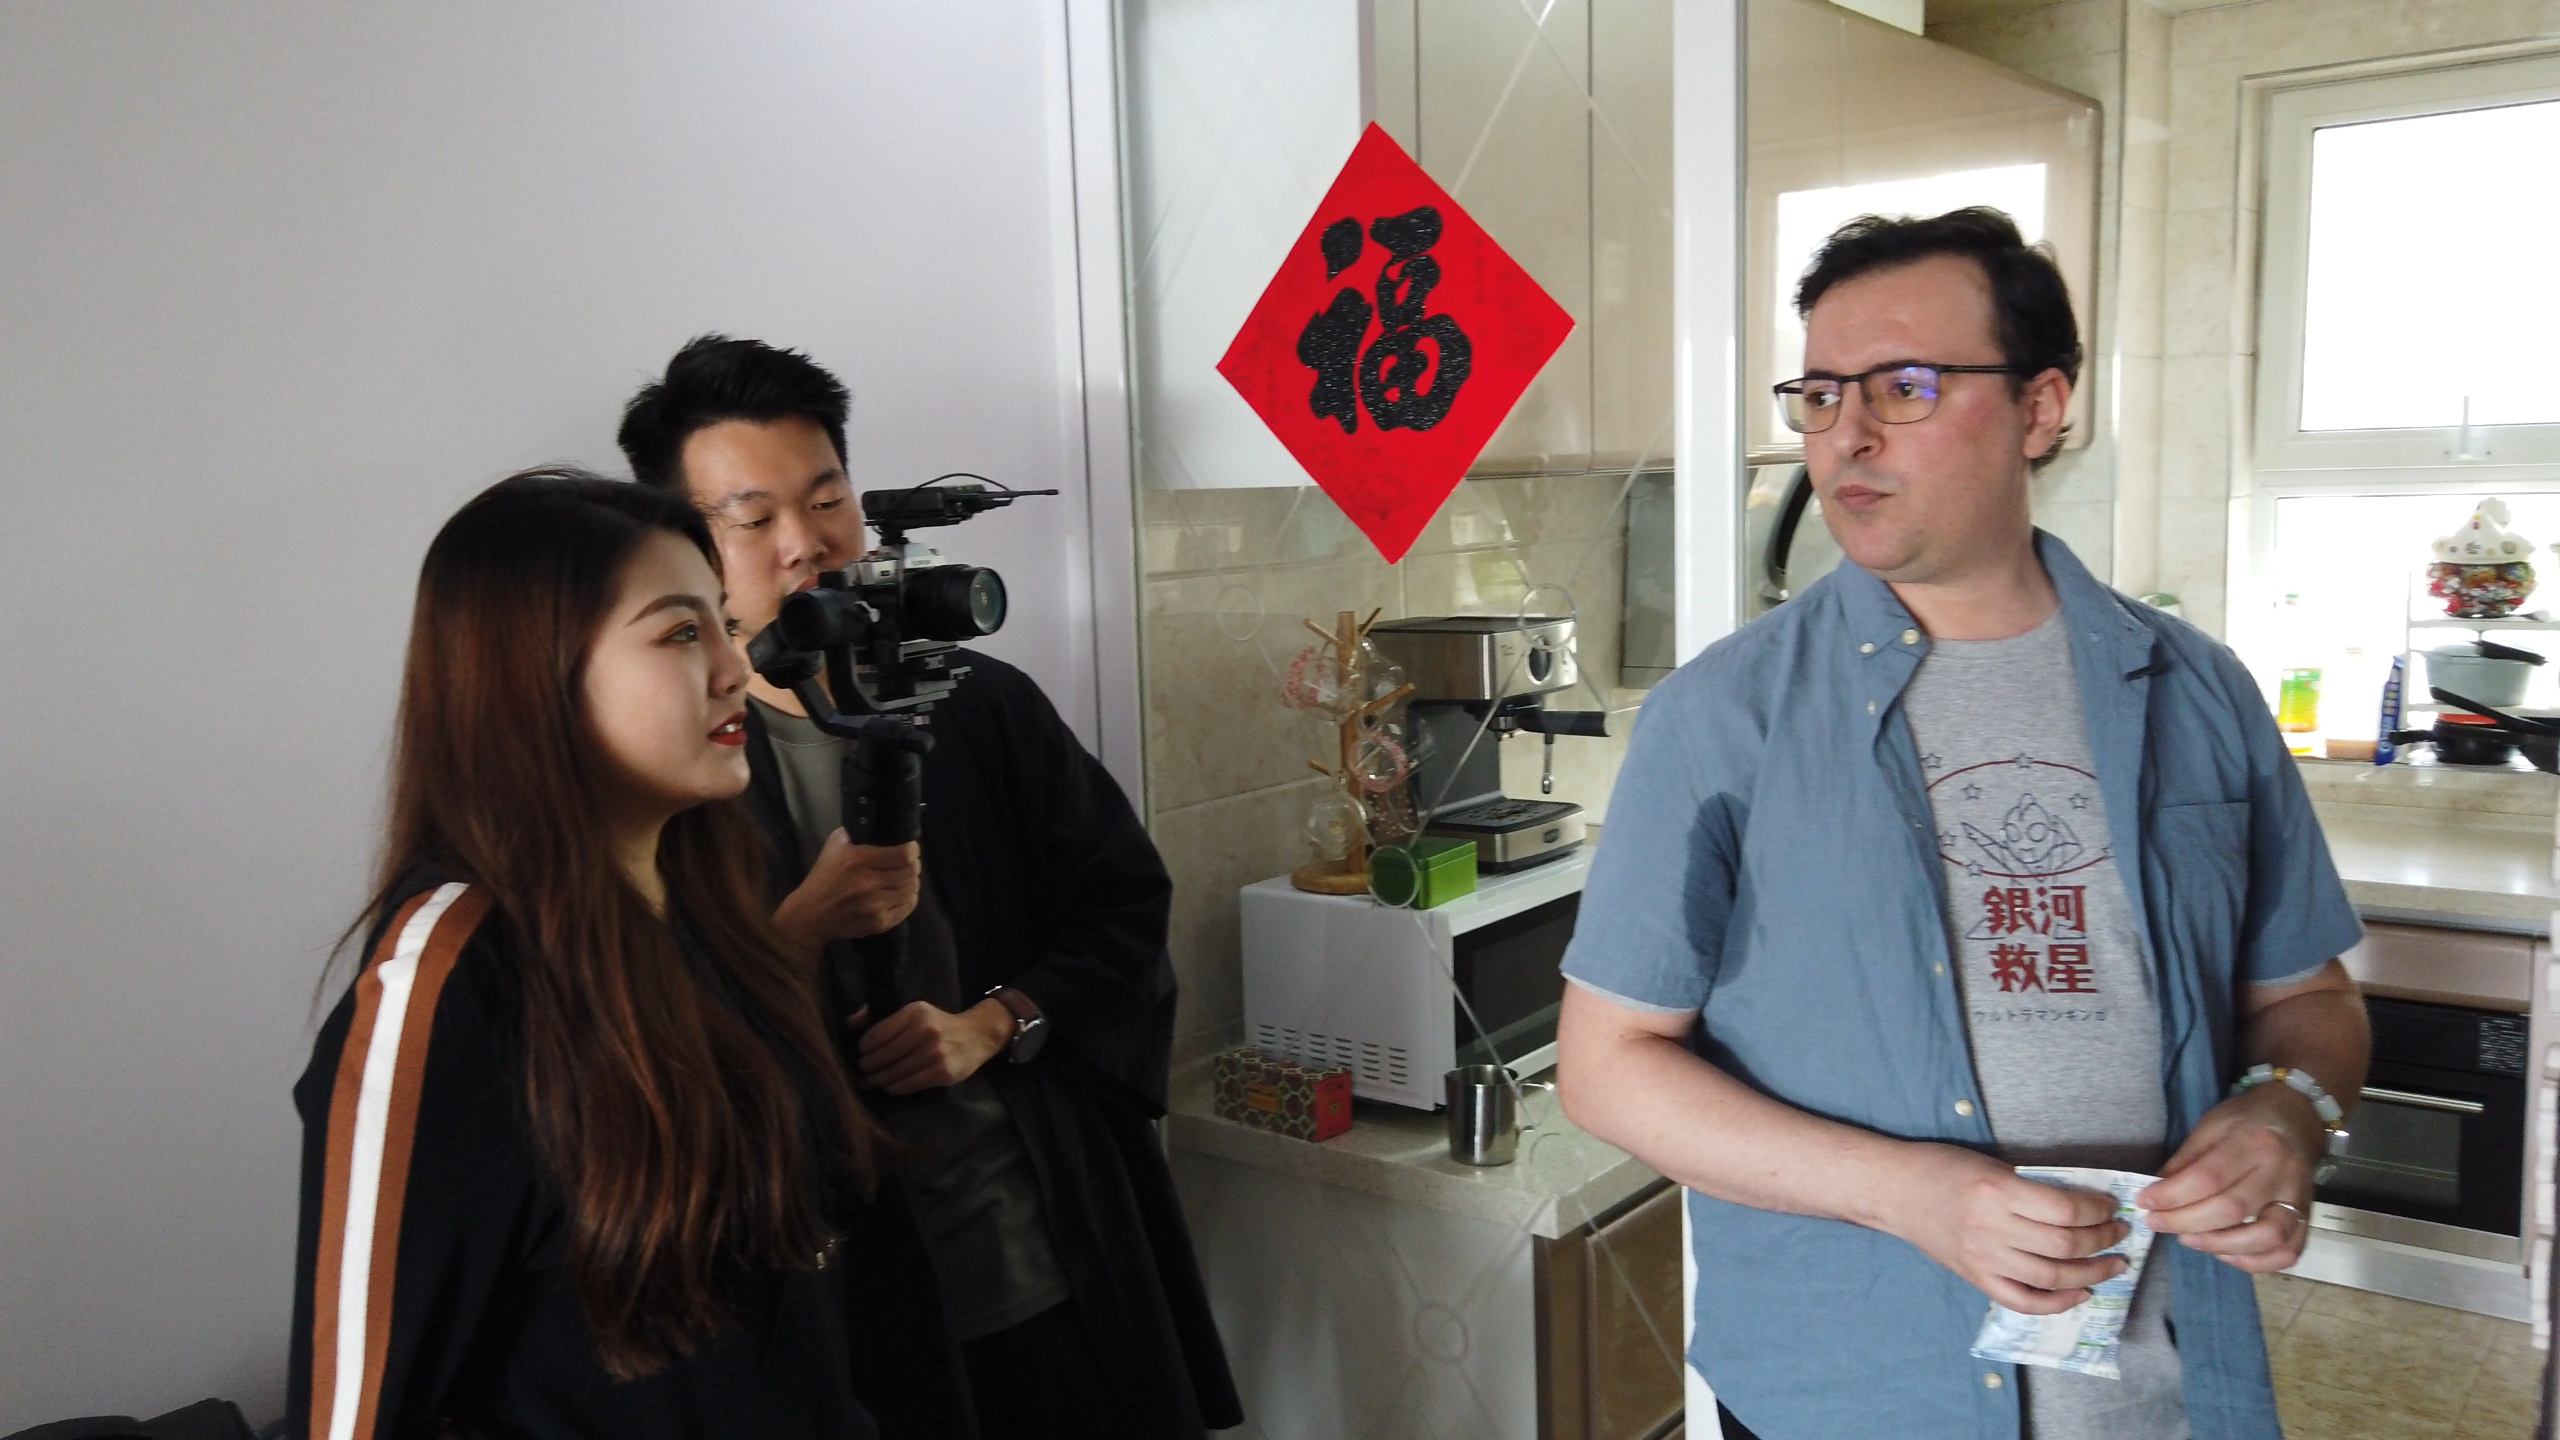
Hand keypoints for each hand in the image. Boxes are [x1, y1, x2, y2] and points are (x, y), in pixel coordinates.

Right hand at [773, 834, 919, 953]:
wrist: (811, 914)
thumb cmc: (823, 877)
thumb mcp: (833, 847)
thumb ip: (855, 833)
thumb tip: (879, 824)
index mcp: (858, 861)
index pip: (902, 854)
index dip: (912, 850)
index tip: (912, 848)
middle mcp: (868, 884)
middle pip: (910, 872)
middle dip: (913, 865)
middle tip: (909, 864)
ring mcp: (874, 906)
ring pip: (911, 890)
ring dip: (912, 882)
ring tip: (905, 878)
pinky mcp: (879, 923)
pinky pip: (907, 909)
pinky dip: (908, 899)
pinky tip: (902, 894)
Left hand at [853, 998, 1013, 1094]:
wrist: (977, 1035)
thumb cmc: (939, 1024)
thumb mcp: (915, 1012)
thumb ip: (882, 1016)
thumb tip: (851, 1022)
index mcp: (915, 1013)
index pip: (876, 1035)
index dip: (864, 1047)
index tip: (863, 1052)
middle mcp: (925, 1031)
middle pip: (882, 1057)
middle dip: (868, 1067)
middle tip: (863, 1071)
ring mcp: (935, 1054)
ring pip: (894, 1073)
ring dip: (878, 1080)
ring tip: (872, 1081)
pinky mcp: (943, 1073)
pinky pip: (909, 1085)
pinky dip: (895, 1088)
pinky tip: (890, 1086)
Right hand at [1883, 1143, 2129, 1313]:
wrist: (1894, 1191)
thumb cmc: (1942, 1168)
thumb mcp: (1991, 1165)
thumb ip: (2031, 1186)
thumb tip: (2082, 1205)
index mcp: (1998, 1190)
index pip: (2065, 1209)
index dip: (2098, 1210)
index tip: (2111, 1206)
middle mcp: (1992, 1228)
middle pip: (2065, 1245)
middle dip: (2103, 1241)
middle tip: (2119, 1233)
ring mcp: (1983, 1258)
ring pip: (2051, 1277)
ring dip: (2092, 1273)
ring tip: (2112, 1264)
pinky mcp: (1976, 1277)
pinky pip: (2023, 1301)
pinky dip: (2057, 1303)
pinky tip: (2079, 1293)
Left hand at [2138, 1084, 2320, 1272]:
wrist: (2297, 1118)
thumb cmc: (2247, 1120)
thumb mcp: (2211, 1126)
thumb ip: (2187, 1160)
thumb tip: (2159, 1193)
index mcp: (2253, 1142)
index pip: (2209, 1177)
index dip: (2172, 1195)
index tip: (2144, 1203)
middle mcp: (2280, 1172)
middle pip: (2233, 1209)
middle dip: (2186, 1222)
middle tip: (2157, 1223)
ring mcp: (2299, 1198)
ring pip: (2266, 1236)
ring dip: (2221, 1245)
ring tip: (2189, 1239)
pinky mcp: (2308, 1218)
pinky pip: (2288, 1252)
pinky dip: (2256, 1262)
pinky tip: (2226, 1254)